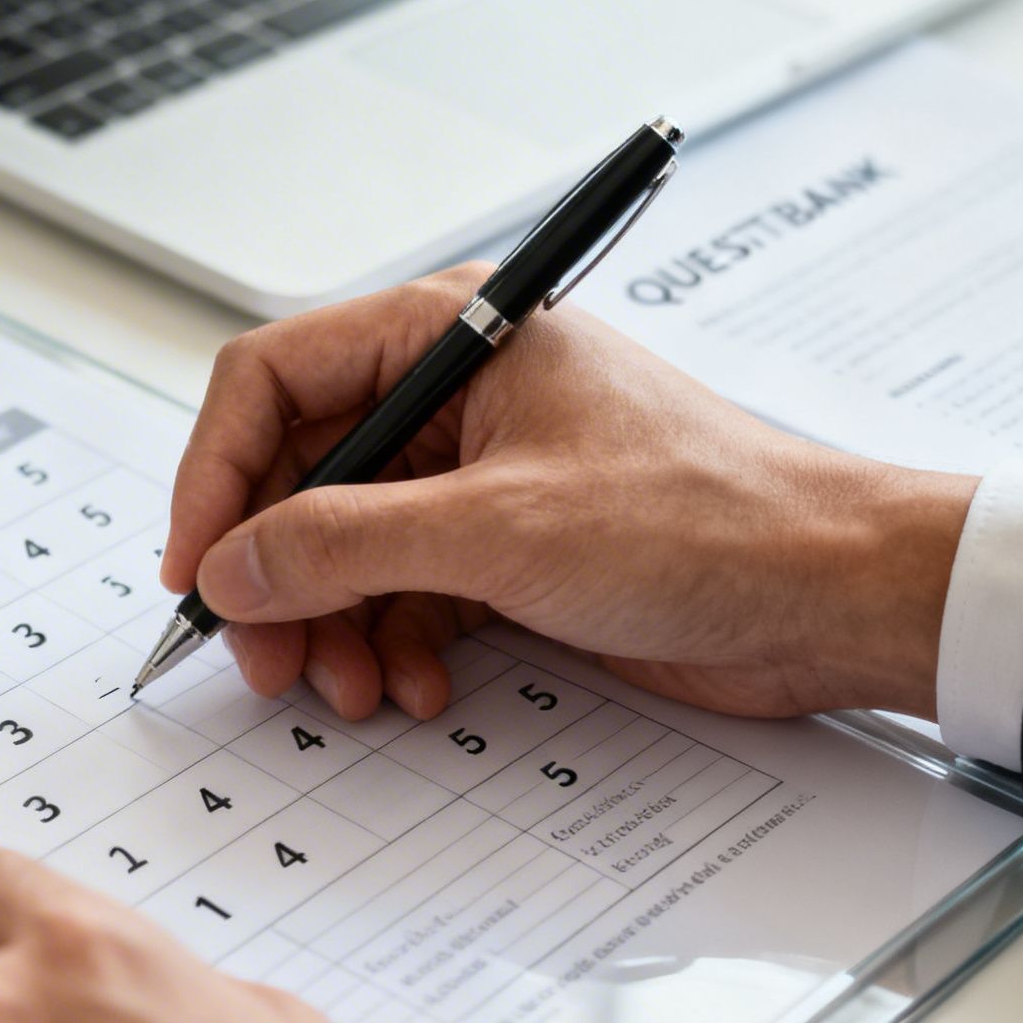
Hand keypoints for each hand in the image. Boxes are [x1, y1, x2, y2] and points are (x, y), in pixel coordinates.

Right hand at [161, 263, 976, 722]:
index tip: (196, 567)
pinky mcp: (505, 549)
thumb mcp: (498, 528)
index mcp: (449, 335)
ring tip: (353, 688)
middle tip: (265, 658)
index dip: (216, 475)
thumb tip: (230, 566)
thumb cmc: (705, 518)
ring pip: (345, 548)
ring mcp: (478, 476)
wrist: (827, 596)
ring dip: (334, 625)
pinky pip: (403, 594)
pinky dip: (394, 645)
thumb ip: (343, 544)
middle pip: (301, 477)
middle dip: (277, 575)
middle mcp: (453, 397)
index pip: (273, 381)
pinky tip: (417, 687)